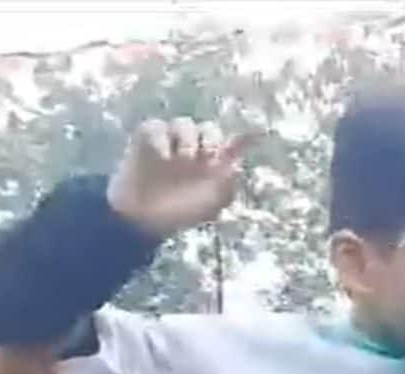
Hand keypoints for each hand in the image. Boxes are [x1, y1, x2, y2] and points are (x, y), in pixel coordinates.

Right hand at [107, 118, 256, 237]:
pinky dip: (161, 137)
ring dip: (189, 138)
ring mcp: (169, 143)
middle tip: (208, 156)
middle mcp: (193, 149)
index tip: (261, 133)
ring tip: (185, 159)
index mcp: (212, 163)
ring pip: (184, 123)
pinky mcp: (146, 141)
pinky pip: (155, 126)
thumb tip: (237, 166)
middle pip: (209, 128)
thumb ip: (227, 187)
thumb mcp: (210, 207)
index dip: (246, 137)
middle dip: (212, 138)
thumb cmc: (178, 214)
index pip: (232, 144)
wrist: (142, 220)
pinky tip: (165, 157)